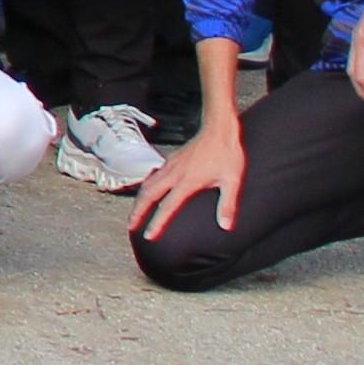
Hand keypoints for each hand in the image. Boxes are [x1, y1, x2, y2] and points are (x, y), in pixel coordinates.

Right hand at [130, 114, 247, 240]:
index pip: (167, 207)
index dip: (157, 223)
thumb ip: (227, 205)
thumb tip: (226, 226)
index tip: (148, 235)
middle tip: (131, 226)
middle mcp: (174, 174)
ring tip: (135, 212)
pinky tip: (148, 189)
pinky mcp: (171, 159)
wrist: (219, 129)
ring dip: (139, 200)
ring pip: (147, 185)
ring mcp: (170, 165)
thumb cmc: (227, 154)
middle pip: (148, 195)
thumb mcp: (232, 181)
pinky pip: (153, 175)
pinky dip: (146, 186)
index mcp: (187, 182)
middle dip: (137, 212)